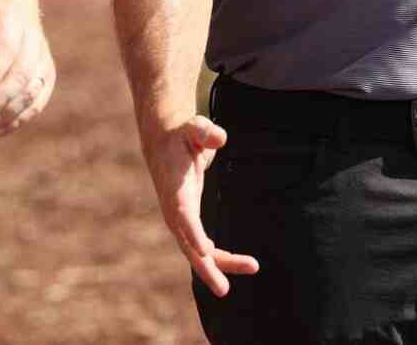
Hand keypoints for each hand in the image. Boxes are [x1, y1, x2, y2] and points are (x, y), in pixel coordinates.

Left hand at [0, 0, 54, 136]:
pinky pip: (38, 102)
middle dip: (0, 100)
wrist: (13, 8)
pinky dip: (19, 119)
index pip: (7, 49)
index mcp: (13, 20)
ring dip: (8, 115)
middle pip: (22, 74)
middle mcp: (34, 41)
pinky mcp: (46, 76)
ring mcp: (43, 59)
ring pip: (32, 92)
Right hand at [139, 116, 258, 296]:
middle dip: (206, 267)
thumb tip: (220, 138)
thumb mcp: (194, 127)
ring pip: (197, 250)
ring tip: (251, 268)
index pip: (183, 215)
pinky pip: (202, 245)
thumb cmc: (183, 134)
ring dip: (220, 265)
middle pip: (189, 244)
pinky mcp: (188, 220)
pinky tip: (240, 264)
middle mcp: (175, 209)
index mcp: (175, 189)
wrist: (165, 143)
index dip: (193, 234)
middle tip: (224, 289)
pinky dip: (219, 256)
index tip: (206, 251)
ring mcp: (180, 218)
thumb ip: (206, 131)